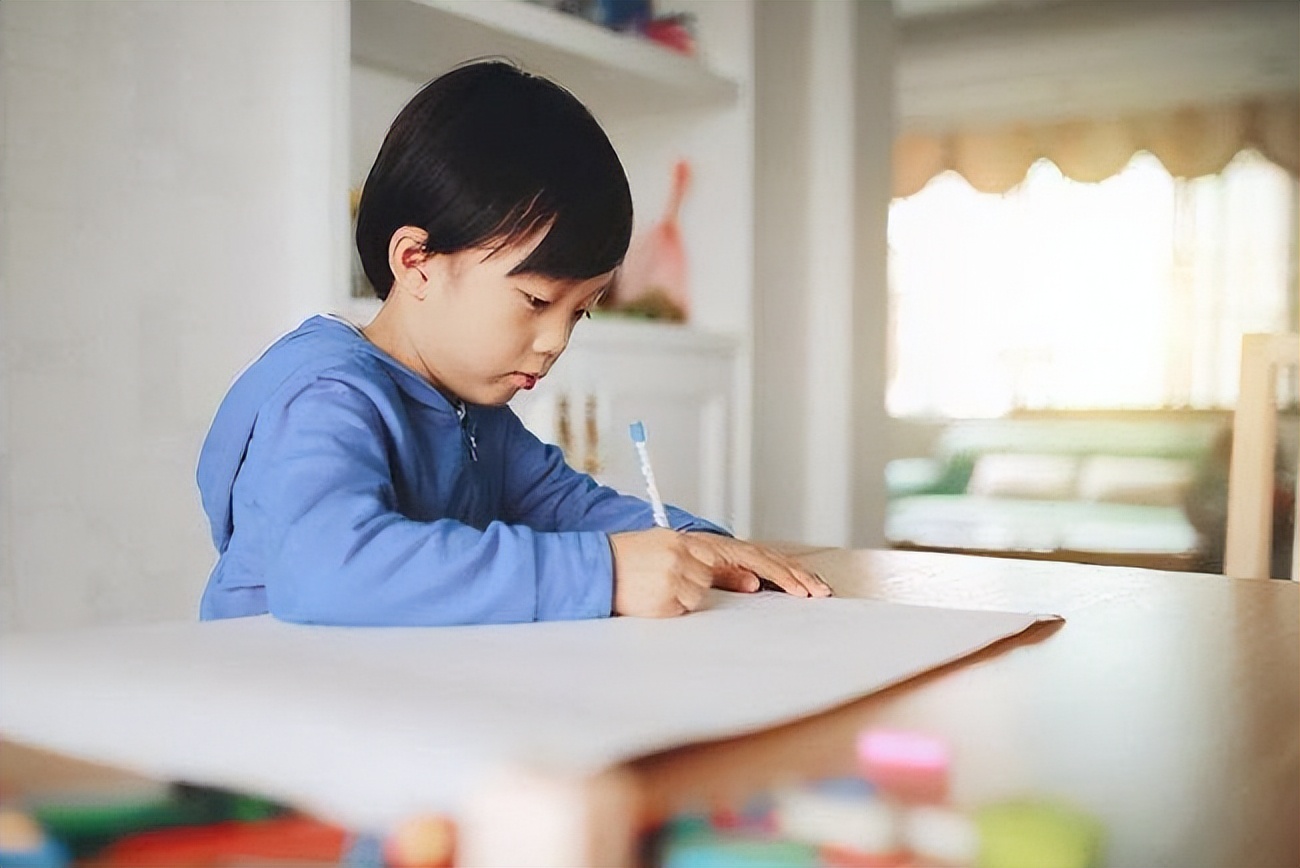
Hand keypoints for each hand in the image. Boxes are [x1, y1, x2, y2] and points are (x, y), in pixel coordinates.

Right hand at [607, 529, 830, 617]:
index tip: (809, 586)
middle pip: (751, 565)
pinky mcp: (669, 595)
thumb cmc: (635, 566)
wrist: (594, 569)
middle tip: (813, 594)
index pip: (750, 554)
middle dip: (786, 579)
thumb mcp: (677, 560)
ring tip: (658, 590)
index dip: (783, 569)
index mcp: (695, 542)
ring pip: (708, 597)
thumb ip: (716, 571)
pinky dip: (672, 608)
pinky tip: (651, 598)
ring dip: (688, 599)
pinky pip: (686, 610)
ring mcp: (682, 574)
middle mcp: (693, 553)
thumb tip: (751, 583)